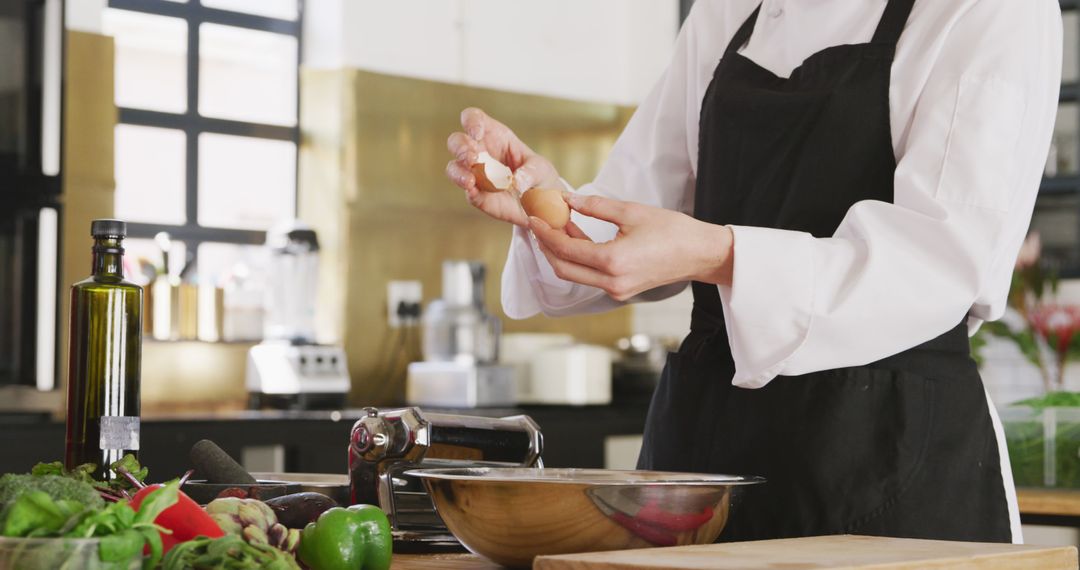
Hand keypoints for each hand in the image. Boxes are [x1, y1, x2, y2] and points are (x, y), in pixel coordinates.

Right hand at [446, 107, 561, 226]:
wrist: (541, 204)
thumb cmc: (539, 176)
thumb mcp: (541, 169)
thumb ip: (530, 172)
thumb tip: (516, 181)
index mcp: (494, 135)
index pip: (472, 118)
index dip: (470, 122)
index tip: (476, 133)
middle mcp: (480, 152)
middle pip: (456, 141)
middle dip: (460, 147)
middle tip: (472, 158)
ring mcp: (475, 174)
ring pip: (454, 167)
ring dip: (458, 172)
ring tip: (470, 180)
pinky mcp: (476, 194)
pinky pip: (467, 191)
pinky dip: (468, 191)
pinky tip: (474, 192)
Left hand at [530, 194, 733, 300]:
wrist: (700, 254)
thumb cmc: (673, 231)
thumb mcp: (632, 211)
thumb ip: (596, 207)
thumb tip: (568, 199)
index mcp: (613, 262)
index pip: (566, 250)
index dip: (546, 233)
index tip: (534, 217)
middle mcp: (611, 283)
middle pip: (563, 268)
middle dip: (546, 246)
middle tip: (538, 224)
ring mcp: (616, 291)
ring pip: (575, 274)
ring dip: (562, 252)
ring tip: (555, 227)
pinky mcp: (620, 291)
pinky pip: (590, 276)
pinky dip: (578, 258)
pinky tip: (576, 237)